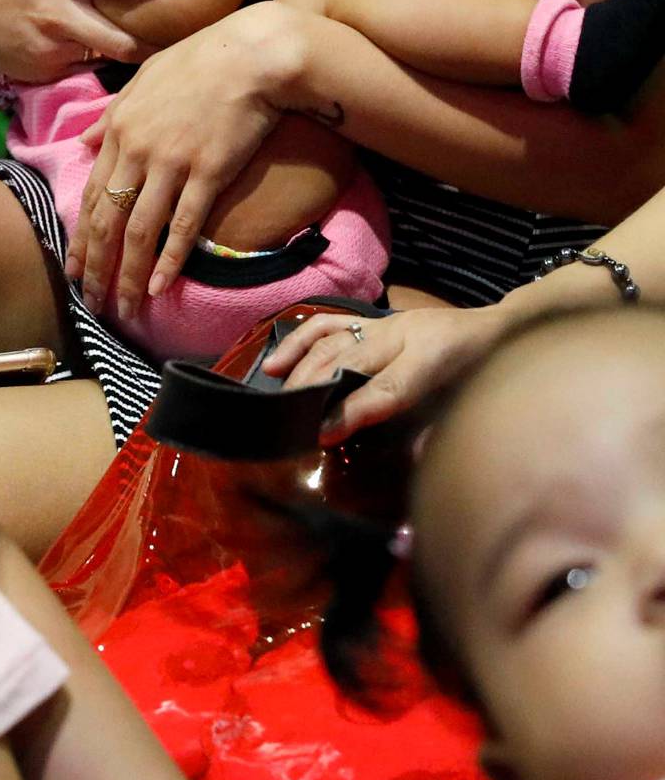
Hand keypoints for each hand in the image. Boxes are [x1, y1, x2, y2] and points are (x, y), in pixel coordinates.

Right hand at [0, 0, 196, 81]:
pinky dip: (96, 54)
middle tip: (181, 22)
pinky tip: (93, 43)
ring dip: (131, 46)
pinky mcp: (45, 72)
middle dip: (155, 32)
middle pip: (119, 31)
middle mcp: (54, 12)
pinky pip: (85, 64)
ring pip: (108, 53)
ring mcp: (49, 47)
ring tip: (147, 35)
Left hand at [72, 4, 305, 318]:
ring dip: (128, 274)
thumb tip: (85, 140)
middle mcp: (138, 149)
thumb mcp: (142, 81)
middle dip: (96, 266)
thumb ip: (111, 115)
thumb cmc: (199, 61)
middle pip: (108, 219)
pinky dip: (170, 260)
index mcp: (119, 128)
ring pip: (139, 230)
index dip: (81, 237)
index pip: (91, 194)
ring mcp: (171, 162)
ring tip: (123, 309)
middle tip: (92, 302)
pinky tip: (159, 288)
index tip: (74, 268)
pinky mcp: (207, 172)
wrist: (250, 55)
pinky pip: (182, 225)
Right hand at [262, 301, 513, 441]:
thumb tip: (410, 460)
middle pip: (350, 360)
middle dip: (318, 390)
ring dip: (303, 366)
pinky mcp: (376, 319)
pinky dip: (301, 340)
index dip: (354, 412)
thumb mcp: (472, 404)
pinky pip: (330, 323)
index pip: (388, 388)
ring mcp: (387, 323)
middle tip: (294, 421)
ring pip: (334, 339)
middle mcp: (406, 335)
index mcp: (435, 359)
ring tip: (279, 391)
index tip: (324, 435)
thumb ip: (439, 431)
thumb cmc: (489, 375)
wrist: (500, 328)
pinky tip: (279, 360)